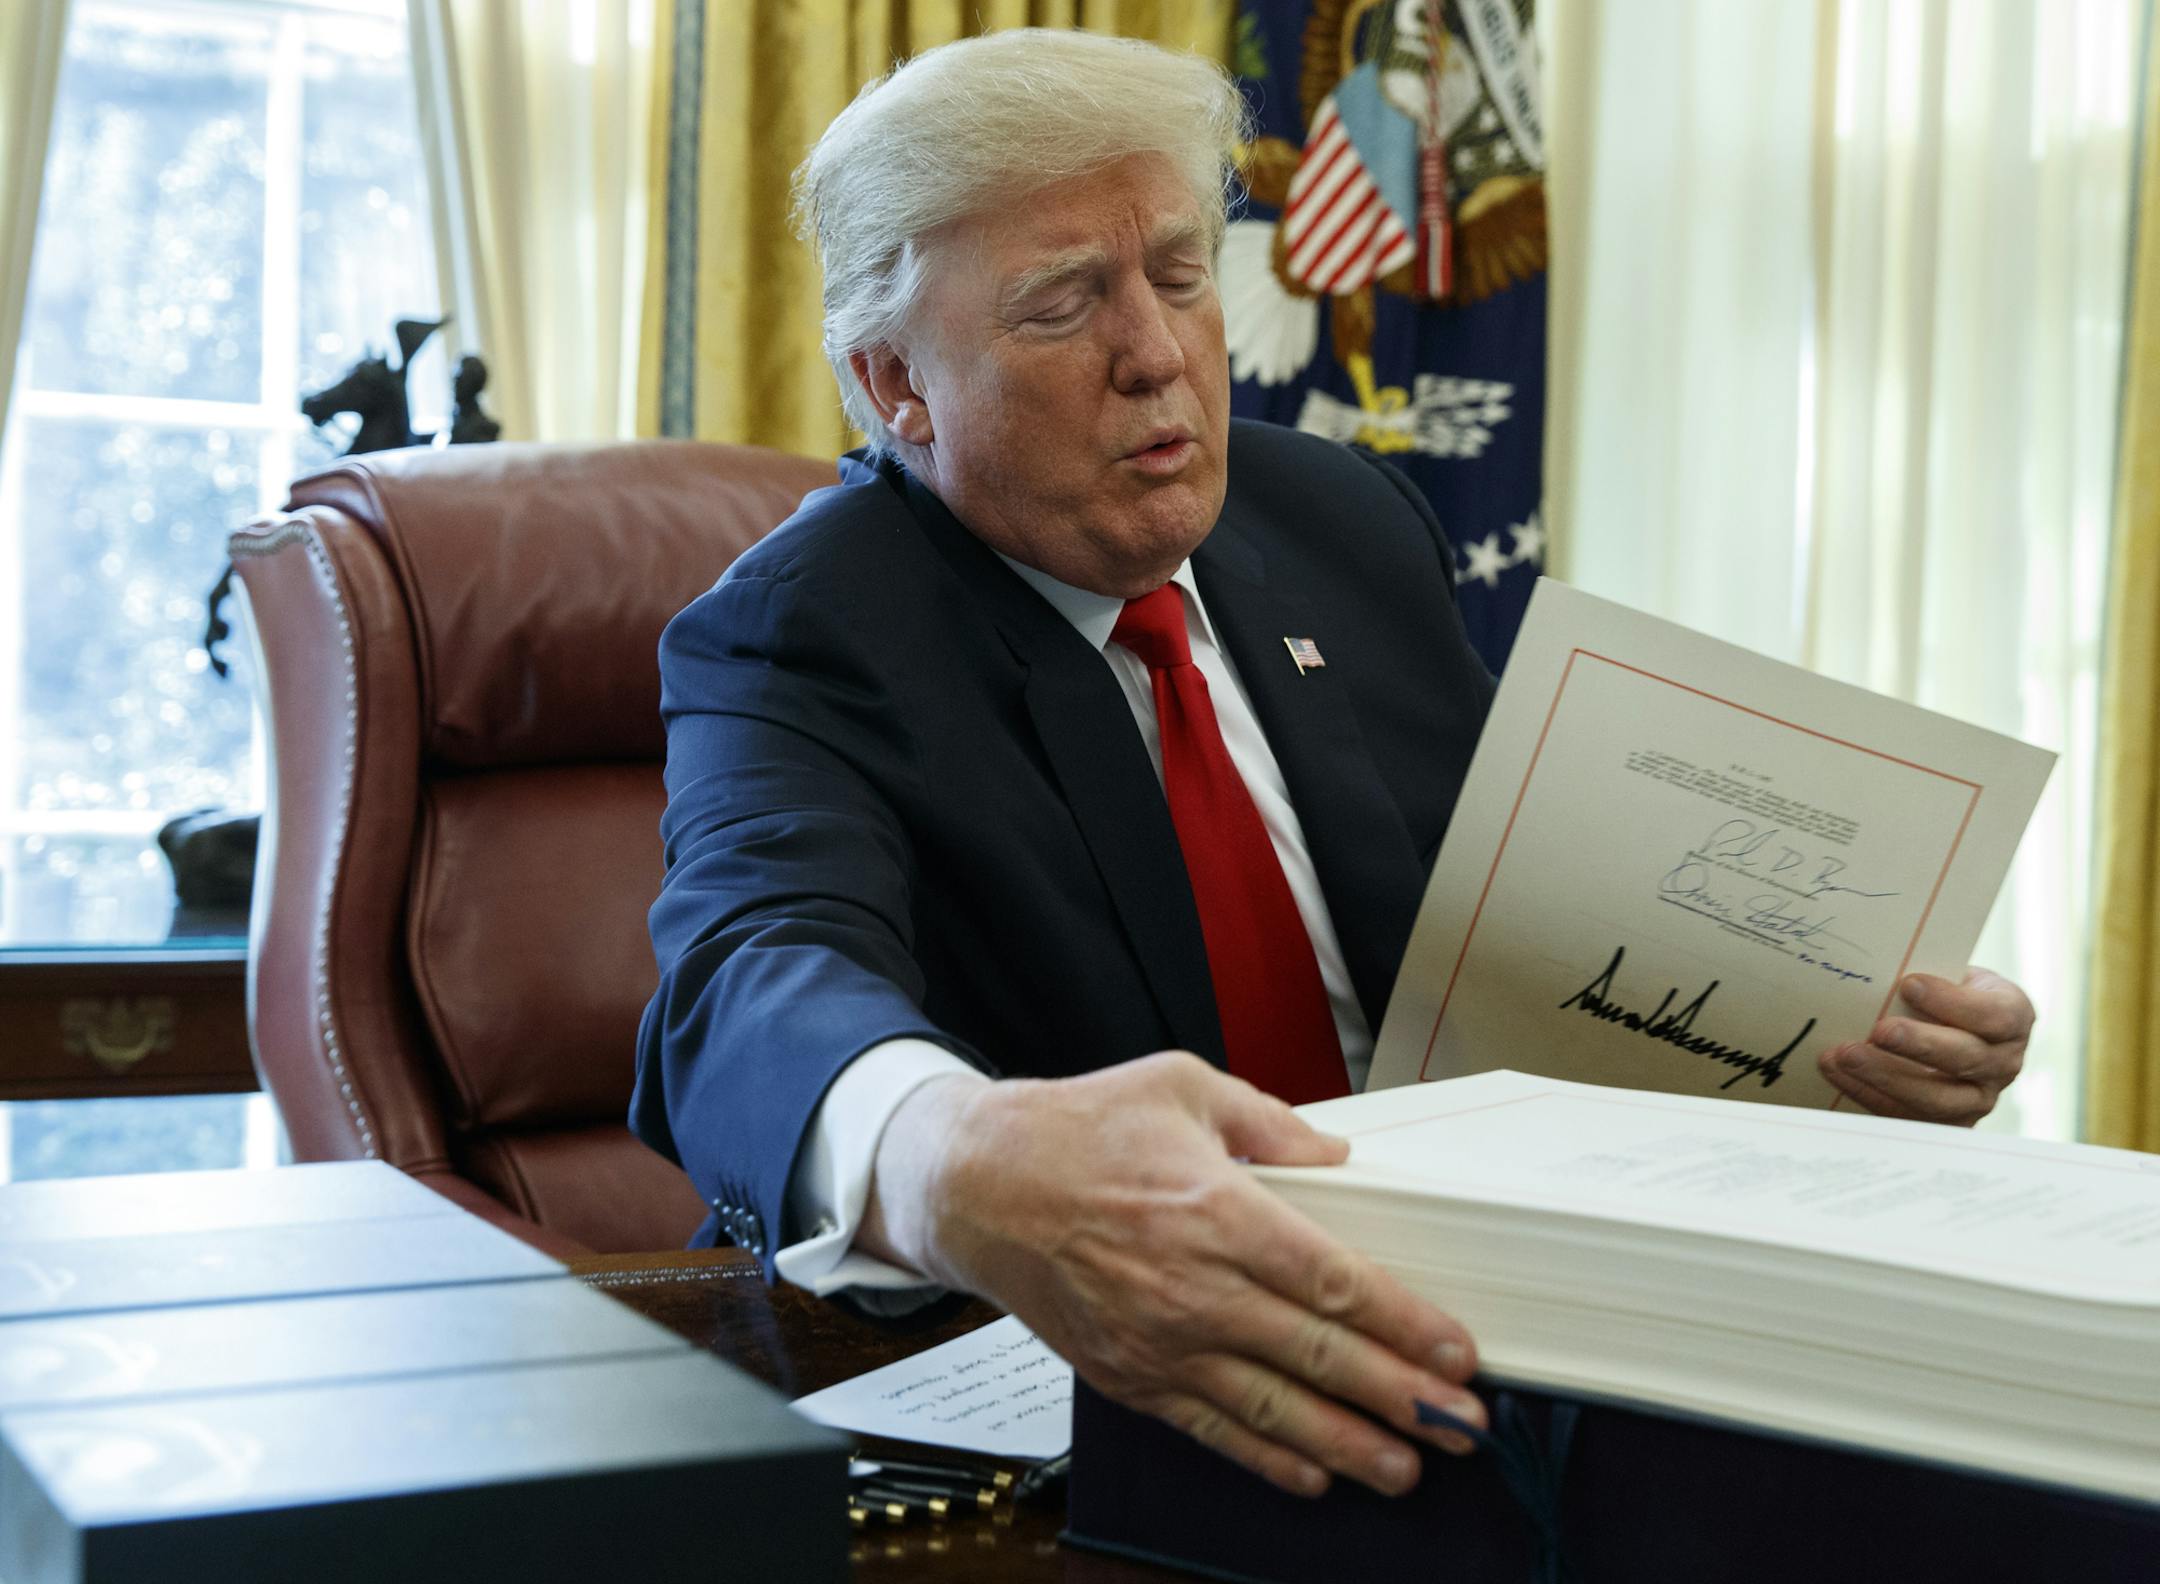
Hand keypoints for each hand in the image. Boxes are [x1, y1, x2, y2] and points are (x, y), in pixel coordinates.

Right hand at [862, 1052, 1483, 1498]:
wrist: (977, 1185)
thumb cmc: (1078, 1130)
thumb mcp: (1180, 1086)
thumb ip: (1269, 1121)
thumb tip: (1335, 1158)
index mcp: (1217, 1210)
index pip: (1333, 1282)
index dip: (1404, 1324)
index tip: (1457, 1353)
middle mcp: (1194, 1287)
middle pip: (1319, 1357)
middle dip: (1402, 1397)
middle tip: (1463, 1426)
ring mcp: (1159, 1341)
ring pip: (1272, 1409)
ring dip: (1349, 1445)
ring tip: (1408, 1469)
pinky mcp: (1130, 1374)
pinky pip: (1210, 1428)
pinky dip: (1265, 1458)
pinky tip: (1313, 1474)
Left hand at [1818, 968, 2032, 1125]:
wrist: (1955, 1026)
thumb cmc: (1950, 994)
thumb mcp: (1953, 975)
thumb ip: (1930, 977)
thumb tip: (1882, 974)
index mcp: (2013, 1017)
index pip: (1993, 1015)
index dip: (1952, 1002)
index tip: (1909, 984)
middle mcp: (2004, 1063)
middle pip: (1967, 1059)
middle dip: (1919, 1045)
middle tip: (1879, 1031)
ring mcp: (1979, 1099)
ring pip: (1938, 1099)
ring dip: (1886, 1076)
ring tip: (1846, 1054)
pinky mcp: (1947, 1122)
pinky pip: (1907, 1116)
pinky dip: (1866, 1093)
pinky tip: (1838, 1072)